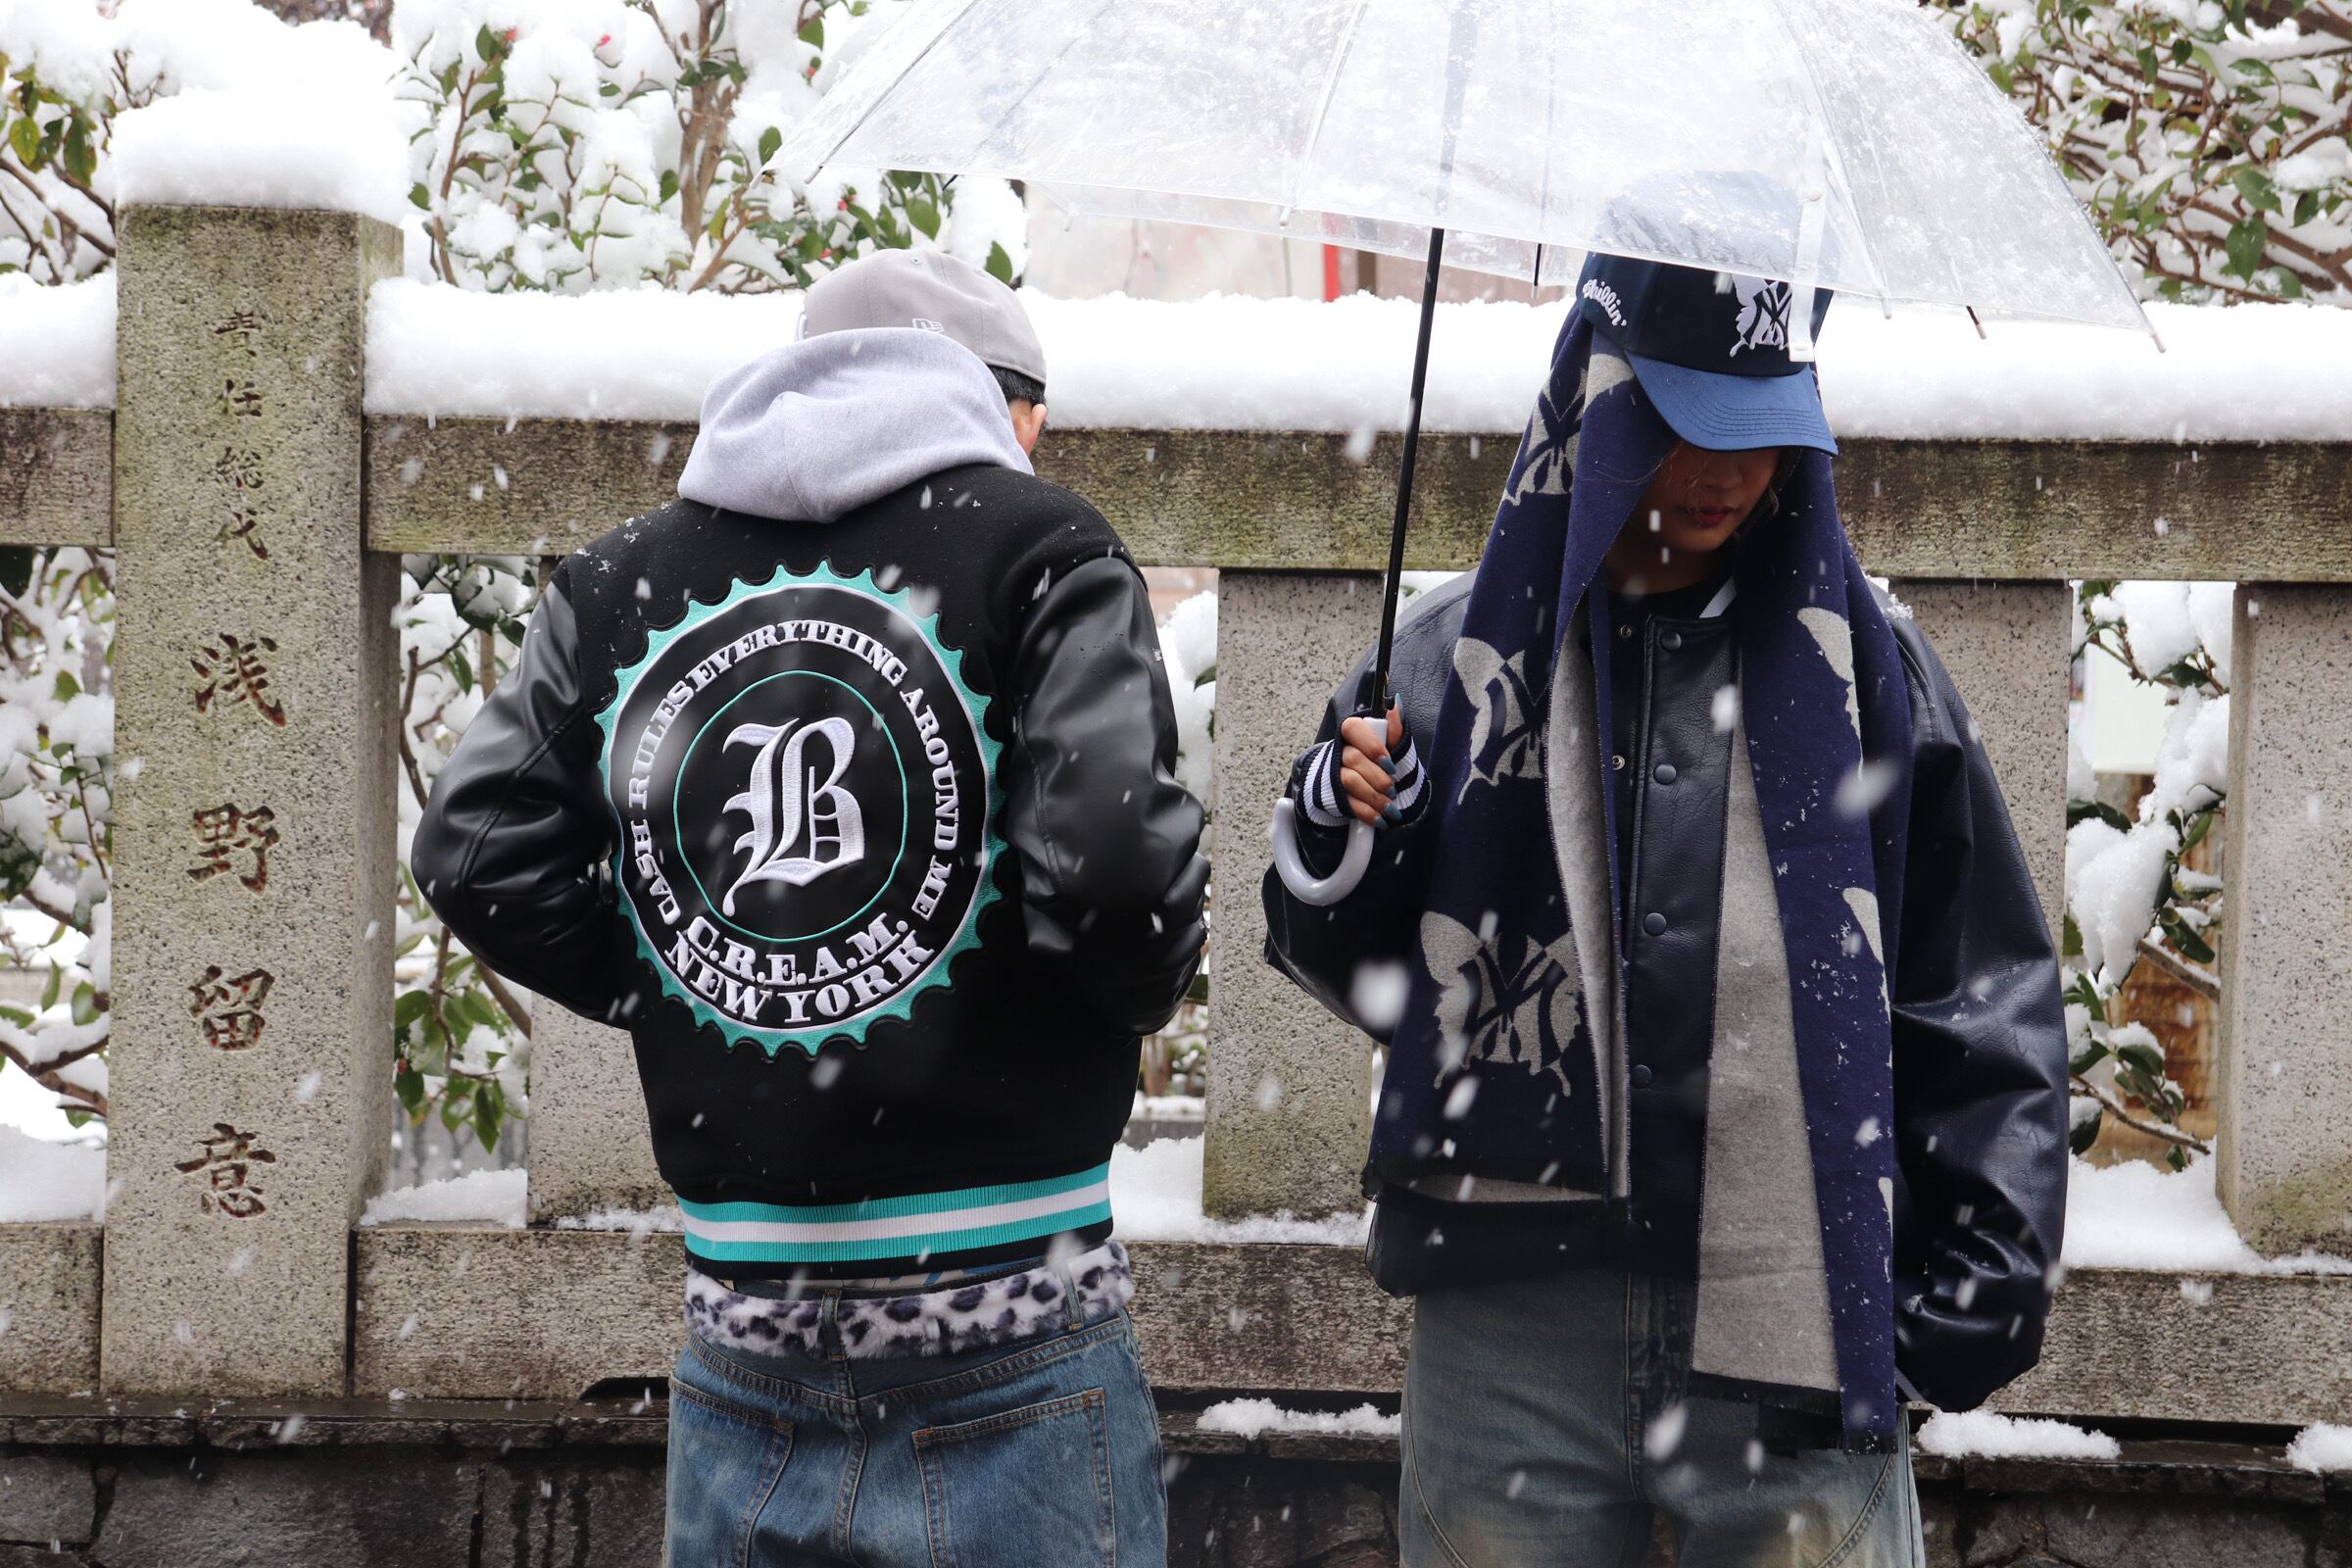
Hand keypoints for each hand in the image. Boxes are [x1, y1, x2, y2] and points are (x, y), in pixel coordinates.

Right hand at [1334, 703, 1405, 825]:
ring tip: (1390, 807)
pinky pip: (1348, 803)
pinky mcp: (1334, 795)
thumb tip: (1397, 705)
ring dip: (1373, 797)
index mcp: (1352, 733)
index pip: (1354, 729)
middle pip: (1354, 760)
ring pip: (1349, 782)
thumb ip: (1394, 728)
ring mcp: (1334, 773)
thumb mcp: (1391, 745)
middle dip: (1377, 777)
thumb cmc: (1380, 762)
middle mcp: (1340, 750)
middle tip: (1392, 789)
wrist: (1367, 787)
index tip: (1389, 764)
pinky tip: (1379, 819)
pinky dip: (1365, 813)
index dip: (1372, 747)